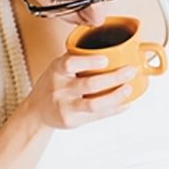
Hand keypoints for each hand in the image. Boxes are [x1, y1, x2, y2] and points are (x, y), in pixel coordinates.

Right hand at [23, 54, 137, 129]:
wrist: (37, 111)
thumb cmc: (54, 84)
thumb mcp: (58, 67)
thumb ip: (78, 58)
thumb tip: (113, 47)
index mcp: (56, 70)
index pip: (69, 64)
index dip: (88, 62)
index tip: (105, 59)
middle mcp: (59, 89)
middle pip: (89, 84)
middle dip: (114, 77)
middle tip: (131, 70)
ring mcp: (65, 107)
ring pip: (94, 104)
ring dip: (115, 96)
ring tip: (129, 88)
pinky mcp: (72, 121)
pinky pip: (97, 116)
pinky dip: (114, 110)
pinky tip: (126, 103)